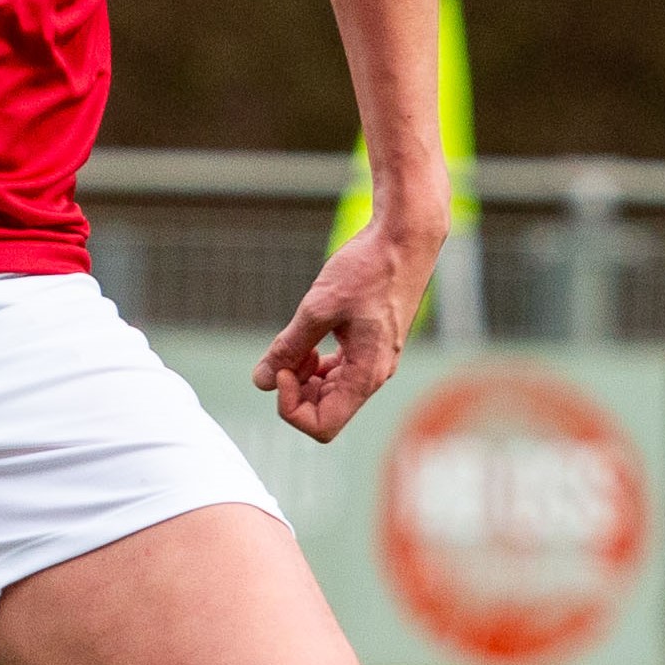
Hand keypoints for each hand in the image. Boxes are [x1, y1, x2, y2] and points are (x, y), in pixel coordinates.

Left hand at [256, 219, 442, 441]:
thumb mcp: (318, 308)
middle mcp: (373, 375)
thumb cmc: (368, 269)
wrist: (404, 239)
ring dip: (303, 377)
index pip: (322, 425)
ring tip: (296, 342)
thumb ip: (288, 348)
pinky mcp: (369, 345)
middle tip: (286, 353)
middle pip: (324, 411)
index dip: (291, 406)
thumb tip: (261, 381)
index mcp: (367, 374)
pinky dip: (315, 363)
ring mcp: (373, 361)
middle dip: (294, 390)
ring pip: (329, 392)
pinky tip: (308, 337)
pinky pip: (337, 372)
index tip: (283, 368)